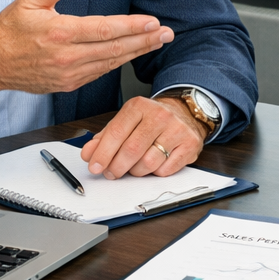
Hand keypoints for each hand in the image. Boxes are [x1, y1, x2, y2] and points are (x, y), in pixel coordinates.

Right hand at [0, 0, 173, 96]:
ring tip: (157, 42)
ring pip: (111, 63)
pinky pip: (100, 73)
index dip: (132, 26)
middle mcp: (67, 56)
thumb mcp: (28, 1)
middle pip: (115, 49)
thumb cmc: (8, 30)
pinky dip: (118, 63)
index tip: (153, 22)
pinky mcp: (68, 84)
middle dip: (145, 40)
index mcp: (59, 33)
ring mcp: (69, 74)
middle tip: (167, 33)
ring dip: (137, 52)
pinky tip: (132, 54)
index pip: (105, 30)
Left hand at [80, 95, 206, 178]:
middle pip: (131, 150)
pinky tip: (155, 163)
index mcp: (139, 106)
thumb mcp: (126, 122)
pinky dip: (156, 172)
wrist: (184, 113)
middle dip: (117, 167)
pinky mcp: (190, 144)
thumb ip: (105, 137)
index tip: (95, 167)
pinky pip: (165, 170)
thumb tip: (88, 153)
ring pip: (148, 163)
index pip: (116, 132)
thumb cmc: (151, 120)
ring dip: (136, 171)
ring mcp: (177, 129)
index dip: (102, 153)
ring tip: (134, 166)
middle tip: (111, 173)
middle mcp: (160, 115)